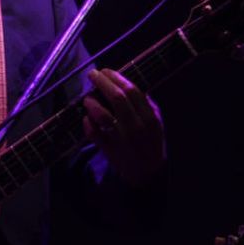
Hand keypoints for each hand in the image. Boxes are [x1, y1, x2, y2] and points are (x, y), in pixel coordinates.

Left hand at [82, 68, 166, 186]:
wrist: (147, 174)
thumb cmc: (151, 143)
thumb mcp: (156, 122)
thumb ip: (146, 104)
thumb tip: (127, 83)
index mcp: (149, 117)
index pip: (132, 90)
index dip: (116, 77)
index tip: (106, 70)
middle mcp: (136, 127)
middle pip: (116, 98)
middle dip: (101, 82)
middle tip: (92, 74)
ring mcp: (121, 139)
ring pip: (102, 115)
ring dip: (91, 103)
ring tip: (88, 98)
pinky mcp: (109, 150)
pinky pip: (93, 133)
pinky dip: (87, 123)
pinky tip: (86, 118)